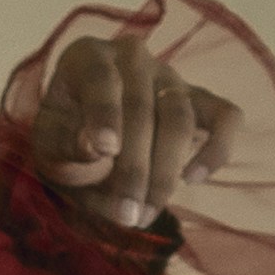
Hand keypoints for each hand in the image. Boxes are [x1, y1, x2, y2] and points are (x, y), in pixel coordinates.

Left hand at [26, 28, 237, 238]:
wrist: (89, 143)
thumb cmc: (64, 140)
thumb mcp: (49, 146)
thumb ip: (67, 145)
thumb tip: (96, 149)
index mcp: (87, 58)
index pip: (101, 80)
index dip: (104, 114)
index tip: (105, 151)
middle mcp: (133, 58)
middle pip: (143, 108)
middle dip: (135, 168)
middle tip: (126, 216)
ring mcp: (170, 77)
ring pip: (180, 118)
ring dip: (165, 174)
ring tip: (144, 215)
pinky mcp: (200, 100)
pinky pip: (226, 117)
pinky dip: (218, 148)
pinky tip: (192, 179)